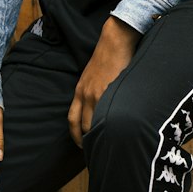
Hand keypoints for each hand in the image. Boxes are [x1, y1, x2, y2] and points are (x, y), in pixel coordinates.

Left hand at [68, 17, 139, 146]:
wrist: (115, 40)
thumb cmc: (109, 57)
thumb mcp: (94, 77)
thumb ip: (94, 92)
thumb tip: (99, 108)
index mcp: (80, 91)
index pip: (72, 120)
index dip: (76, 136)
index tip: (83, 146)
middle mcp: (85, 94)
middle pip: (83, 126)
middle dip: (89, 141)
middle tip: (97, 151)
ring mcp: (97, 93)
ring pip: (95, 123)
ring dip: (101, 136)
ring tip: (110, 145)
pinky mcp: (109, 90)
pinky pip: (108, 114)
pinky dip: (111, 125)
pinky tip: (119, 131)